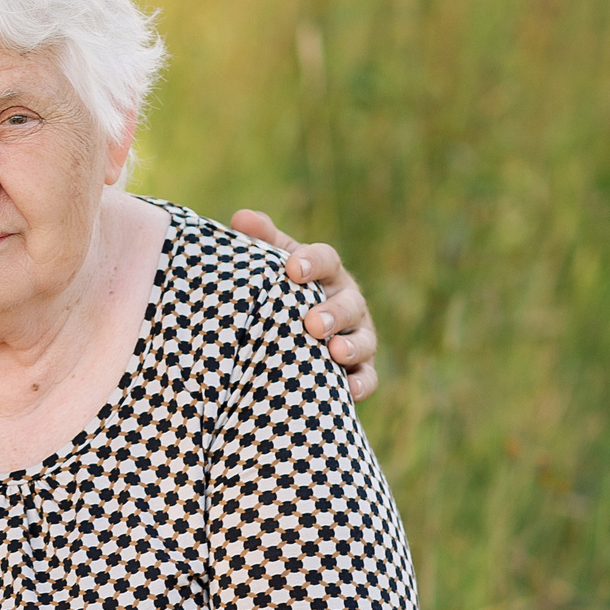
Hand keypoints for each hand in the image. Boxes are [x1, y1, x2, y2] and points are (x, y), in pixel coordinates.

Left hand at [229, 210, 379, 399]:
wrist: (288, 342)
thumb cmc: (281, 295)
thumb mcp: (271, 268)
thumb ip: (260, 243)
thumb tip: (241, 218)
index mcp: (326, 273)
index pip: (326, 260)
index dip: (313, 262)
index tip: (293, 269)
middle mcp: (348, 302)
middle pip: (349, 302)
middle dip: (332, 312)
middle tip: (311, 323)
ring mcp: (358, 337)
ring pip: (363, 340)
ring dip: (351, 346)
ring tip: (335, 352)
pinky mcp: (361, 370)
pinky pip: (367, 378)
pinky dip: (360, 384)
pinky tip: (349, 391)